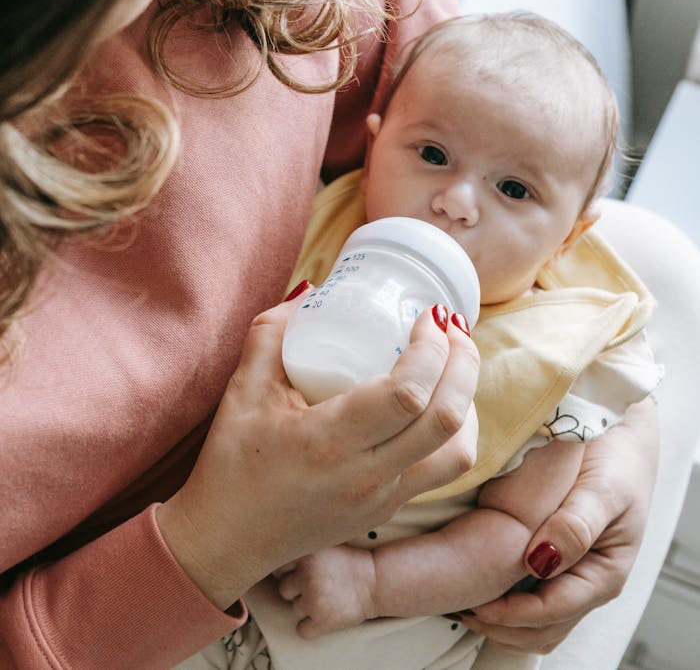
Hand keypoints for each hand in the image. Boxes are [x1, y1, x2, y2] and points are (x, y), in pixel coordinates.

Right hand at [157, 299, 478, 610]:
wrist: (227, 541)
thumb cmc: (232, 463)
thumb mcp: (243, 389)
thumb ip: (272, 332)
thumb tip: (311, 291)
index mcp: (330, 441)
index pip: (408, 394)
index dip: (431, 349)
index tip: (428, 316)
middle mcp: (366, 475)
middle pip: (448, 420)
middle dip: (464, 364)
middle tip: (454, 329)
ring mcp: (382, 499)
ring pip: (458, 453)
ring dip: (467, 402)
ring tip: (454, 365)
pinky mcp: (387, 512)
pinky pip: (442, 471)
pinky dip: (455, 432)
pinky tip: (438, 403)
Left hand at [275, 546, 376, 636]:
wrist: (375, 582)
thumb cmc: (348, 563)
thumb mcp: (324, 546)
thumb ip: (302, 552)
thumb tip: (275, 562)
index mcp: (306, 555)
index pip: (278, 568)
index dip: (289, 572)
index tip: (301, 573)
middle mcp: (306, 577)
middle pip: (284, 590)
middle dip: (297, 590)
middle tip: (317, 585)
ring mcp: (313, 600)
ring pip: (294, 609)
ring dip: (307, 607)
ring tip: (326, 597)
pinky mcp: (322, 622)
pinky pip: (301, 630)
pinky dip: (310, 627)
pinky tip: (323, 615)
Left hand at [453, 400, 658, 653]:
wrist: (622, 440)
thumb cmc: (617, 462)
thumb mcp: (603, 489)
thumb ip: (576, 524)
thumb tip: (540, 562)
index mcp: (604, 575)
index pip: (552, 612)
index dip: (513, 615)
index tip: (476, 605)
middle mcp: (588, 584)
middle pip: (542, 629)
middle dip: (501, 626)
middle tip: (457, 608)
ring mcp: (573, 575)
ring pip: (536, 622)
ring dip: (501, 621)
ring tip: (461, 603)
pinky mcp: (558, 561)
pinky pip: (532, 596)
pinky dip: (506, 599)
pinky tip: (478, 581)